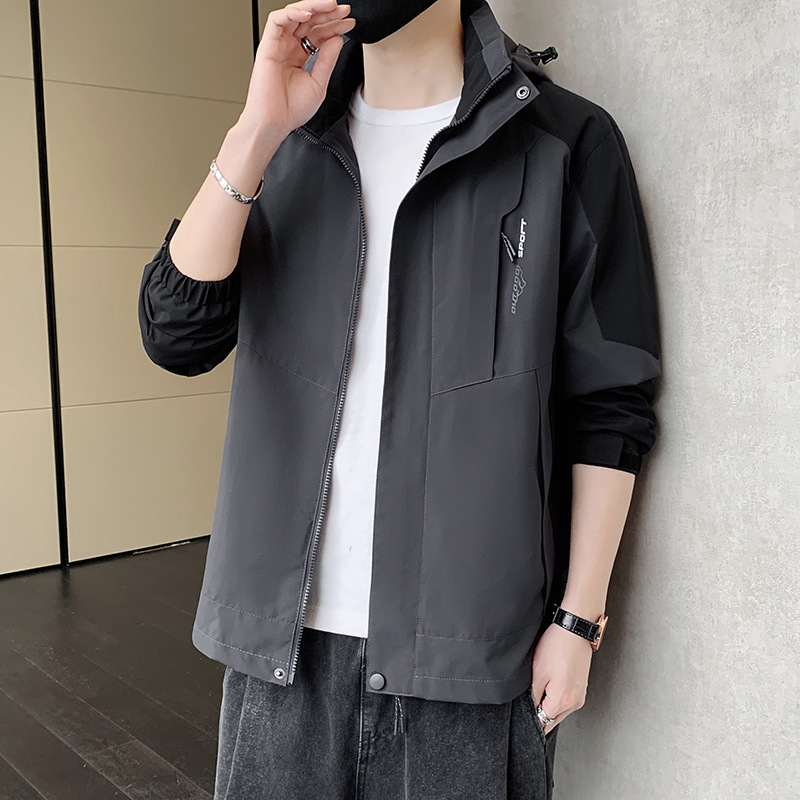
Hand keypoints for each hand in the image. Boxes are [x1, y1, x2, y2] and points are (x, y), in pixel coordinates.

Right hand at [239, 0, 355, 138]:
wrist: (274, 123)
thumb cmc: (291, 110)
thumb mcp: (319, 83)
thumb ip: (327, 60)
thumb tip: (337, 39)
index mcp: (299, 57)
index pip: (319, 34)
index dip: (335, 26)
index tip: (350, 23)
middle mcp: (288, 48)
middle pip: (308, 21)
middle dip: (327, 13)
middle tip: (344, 10)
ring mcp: (277, 46)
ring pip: (294, 15)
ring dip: (313, 7)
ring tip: (330, 6)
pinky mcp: (267, 46)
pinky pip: (276, 20)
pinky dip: (292, 13)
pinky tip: (308, 15)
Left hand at [530, 622, 593, 734]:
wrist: (575, 629)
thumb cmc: (557, 646)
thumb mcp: (538, 672)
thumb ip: (534, 696)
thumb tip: (533, 708)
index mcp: (562, 702)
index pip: (543, 722)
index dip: (532, 717)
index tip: (527, 710)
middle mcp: (575, 703)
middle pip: (553, 718)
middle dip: (541, 712)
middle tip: (533, 694)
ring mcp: (580, 695)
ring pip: (561, 710)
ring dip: (550, 704)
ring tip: (543, 684)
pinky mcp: (582, 687)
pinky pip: (568, 700)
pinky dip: (559, 697)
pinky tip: (553, 682)